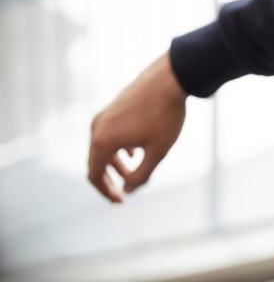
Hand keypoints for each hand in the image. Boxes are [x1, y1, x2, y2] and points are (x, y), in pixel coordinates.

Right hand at [87, 52, 187, 202]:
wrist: (170, 79)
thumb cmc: (166, 116)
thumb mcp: (158, 152)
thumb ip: (141, 175)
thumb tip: (127, 190)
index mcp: (102, 141)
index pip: (94, 175)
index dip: (106, 191)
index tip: (120, 201)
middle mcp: (96, 127)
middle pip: (95, 162)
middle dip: (109, 180)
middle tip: (124, 193)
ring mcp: (103, 115)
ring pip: (102, 147)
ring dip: (114, 164)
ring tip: (132, 174)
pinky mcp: (113, 106)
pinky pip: (108, 134)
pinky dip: (117, 148)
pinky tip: (133, 153)